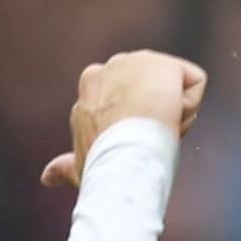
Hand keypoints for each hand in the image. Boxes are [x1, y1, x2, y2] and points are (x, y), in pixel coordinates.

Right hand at [42, 50, 207, 188]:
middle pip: (154, 91)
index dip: (137, 124)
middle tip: (143, 137)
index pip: (132, 99)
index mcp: (91, 84)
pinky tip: (170, 120)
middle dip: (155, 115)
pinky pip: (195, 82)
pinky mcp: (163, 65)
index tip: (129, 140)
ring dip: (172, 114)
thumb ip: (65, 166)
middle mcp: (112, 66)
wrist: (120, 157)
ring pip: (174, 89)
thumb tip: (46, 178)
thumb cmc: (102, 165)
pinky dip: (189, 106)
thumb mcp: (79, 166)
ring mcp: (137, 61)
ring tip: (154, 131)